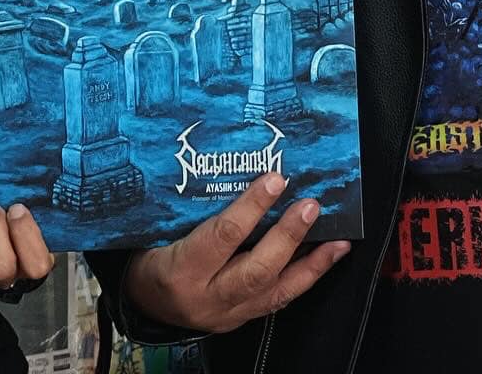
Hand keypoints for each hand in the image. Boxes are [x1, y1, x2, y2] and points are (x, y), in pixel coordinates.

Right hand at [123, 173, 350, 334]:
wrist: (143, 303)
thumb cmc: (150, 254)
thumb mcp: (158, 229)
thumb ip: (191, 206)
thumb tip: (230, 162)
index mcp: (182, 269)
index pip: (222, 237)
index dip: (251, 207)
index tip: (275, 179)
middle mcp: (208, 297)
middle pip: (255, 269)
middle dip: (288, 236)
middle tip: (311, 205)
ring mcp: (229, 313)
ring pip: (275, 291)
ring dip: (310, 263)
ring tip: (338, 239)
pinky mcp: (243, 319)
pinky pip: (279, 301)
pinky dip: (306, 278)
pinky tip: (326, 258)